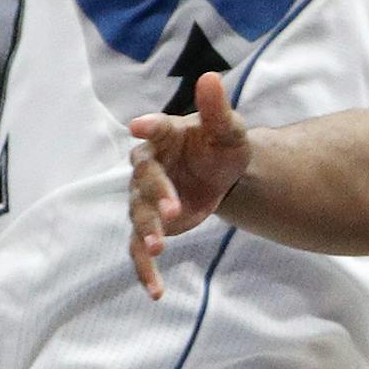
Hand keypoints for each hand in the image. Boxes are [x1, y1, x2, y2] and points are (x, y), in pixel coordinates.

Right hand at [129, 71, 249, 297]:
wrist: (223, 173)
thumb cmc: (220, 145)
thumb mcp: (229, 129)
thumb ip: (218, 108)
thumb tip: (211, 77)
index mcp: (163, 137)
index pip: (153, 131)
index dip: (147, 128)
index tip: (139, 127)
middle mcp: (148, 168)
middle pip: (144, 182)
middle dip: (157, 197)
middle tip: (175, 212)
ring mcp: (146, 199)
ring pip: (139, 217)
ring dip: (147, 232)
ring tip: (158, 250)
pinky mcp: (152, 225)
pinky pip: (141, 249)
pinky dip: (146, 270)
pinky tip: (156, 292)